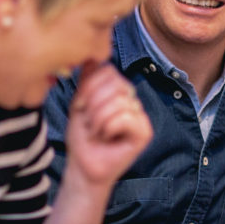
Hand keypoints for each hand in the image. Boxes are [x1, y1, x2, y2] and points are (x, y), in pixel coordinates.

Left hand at [63, 61, 151, 190]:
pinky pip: (125, 116)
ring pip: (118, 101)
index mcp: (118, 92)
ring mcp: (141, 116)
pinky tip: (106, 138)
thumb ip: (87, 81)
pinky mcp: (145, 132)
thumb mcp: (79, 103)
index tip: (80, 106)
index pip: (108, 71)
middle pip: (114, 84)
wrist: (82, 167)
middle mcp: (132, 100)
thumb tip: (91, 56)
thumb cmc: (82, 138)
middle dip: (93, 104)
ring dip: (98, 119)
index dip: (89, 87)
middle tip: (89, 123)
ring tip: (96, 132)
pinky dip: (108, 127)